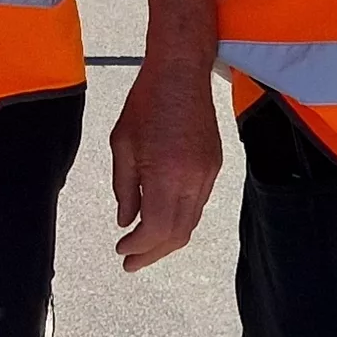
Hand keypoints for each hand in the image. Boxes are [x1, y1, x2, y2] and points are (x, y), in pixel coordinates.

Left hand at [108, 68, 222, 271]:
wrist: (181, 74)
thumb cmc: (145, 104)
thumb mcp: (122, 146)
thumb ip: (124, 188)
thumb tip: (126, 222)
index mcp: (167, 174)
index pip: (156, 229)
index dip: (138, 247)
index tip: (121, 250)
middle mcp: (193, 179)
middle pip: (177, 234)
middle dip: (152, 253)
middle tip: (130, 263)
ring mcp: (209, 173)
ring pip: (191, 222)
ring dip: (167, 240)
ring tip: (144, 247)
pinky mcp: (215, 165)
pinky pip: (198, 204)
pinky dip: (179, 219)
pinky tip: (161, 220)